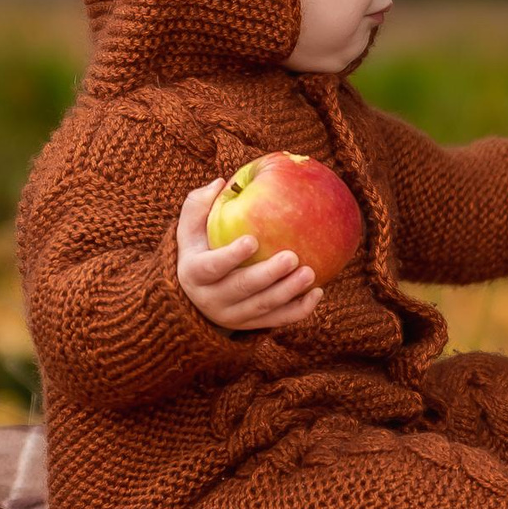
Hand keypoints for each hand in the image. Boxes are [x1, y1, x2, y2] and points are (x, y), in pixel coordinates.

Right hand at [174, 180, 321, 331]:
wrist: (196, 296)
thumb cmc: (200, 249)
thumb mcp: (190, 229)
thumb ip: (199, 205)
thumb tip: (221, 183)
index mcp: (194, 273)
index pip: (211, 267)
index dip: (230, 256)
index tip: (252, 240)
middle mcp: (212, 298)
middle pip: (241, 289)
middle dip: (267, 275)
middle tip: (292, 257)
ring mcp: (233, 315)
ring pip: (262, 307)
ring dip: (287, 292)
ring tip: (310, 273)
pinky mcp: (252, 325)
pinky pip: (277, 320)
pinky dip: (299, 310)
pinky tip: (317, 293)